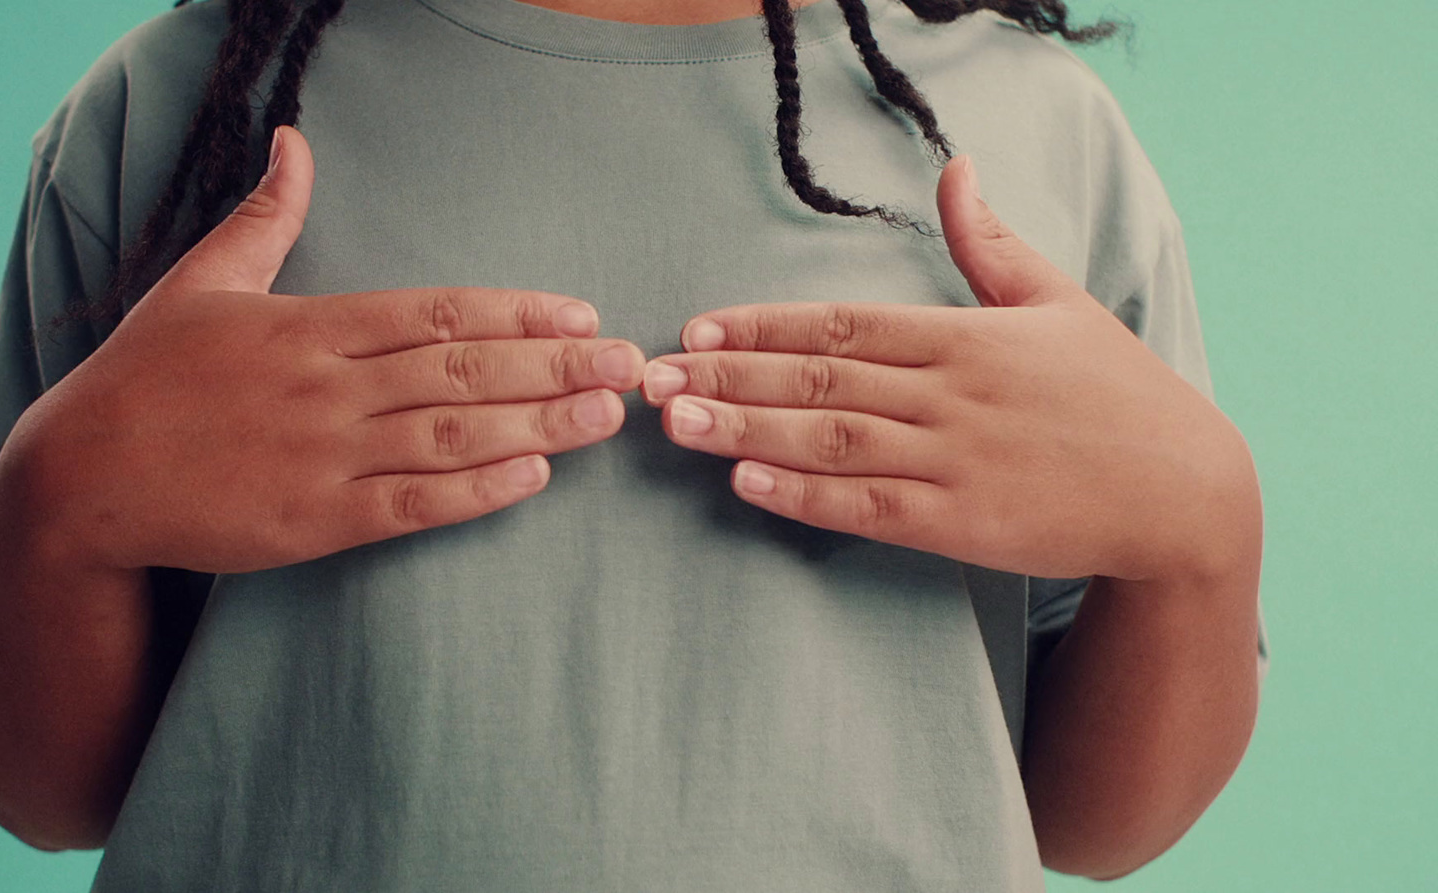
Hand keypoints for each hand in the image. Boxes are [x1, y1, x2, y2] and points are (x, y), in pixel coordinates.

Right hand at [1, 126, 644, 574]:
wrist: (80, 480)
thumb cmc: (143, 375)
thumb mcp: (200, 281)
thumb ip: (264, 217)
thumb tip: (293, 144)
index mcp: (309, 326)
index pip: (435, 311)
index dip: (516, 312)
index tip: (579, 312)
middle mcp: (327, 387)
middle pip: (462, 368)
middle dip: (553, 364)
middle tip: (626, 361)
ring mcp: (323, 456)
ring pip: (451, 434)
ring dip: (539, 423)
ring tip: (606, 414)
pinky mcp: (313, 521)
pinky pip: (411, 505)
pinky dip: (476, 492)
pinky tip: (534, 477)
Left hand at [642, 156, 1257, 583]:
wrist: (1183, 492)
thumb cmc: (1117, 393)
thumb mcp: (1057, 300)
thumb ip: (990, 243)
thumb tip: (957, 168)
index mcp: (965, 336)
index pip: (841, 324)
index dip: (762, 326)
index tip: (698, 326)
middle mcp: (950, 394)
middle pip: (819, 379)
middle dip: (728, 375)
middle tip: (651, 374)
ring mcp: (954, 461)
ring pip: (830, 441)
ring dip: (746, 430)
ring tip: (676, 421)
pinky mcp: (962, 524)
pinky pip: (867, 508)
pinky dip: (803, 496)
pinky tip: (745, 484)